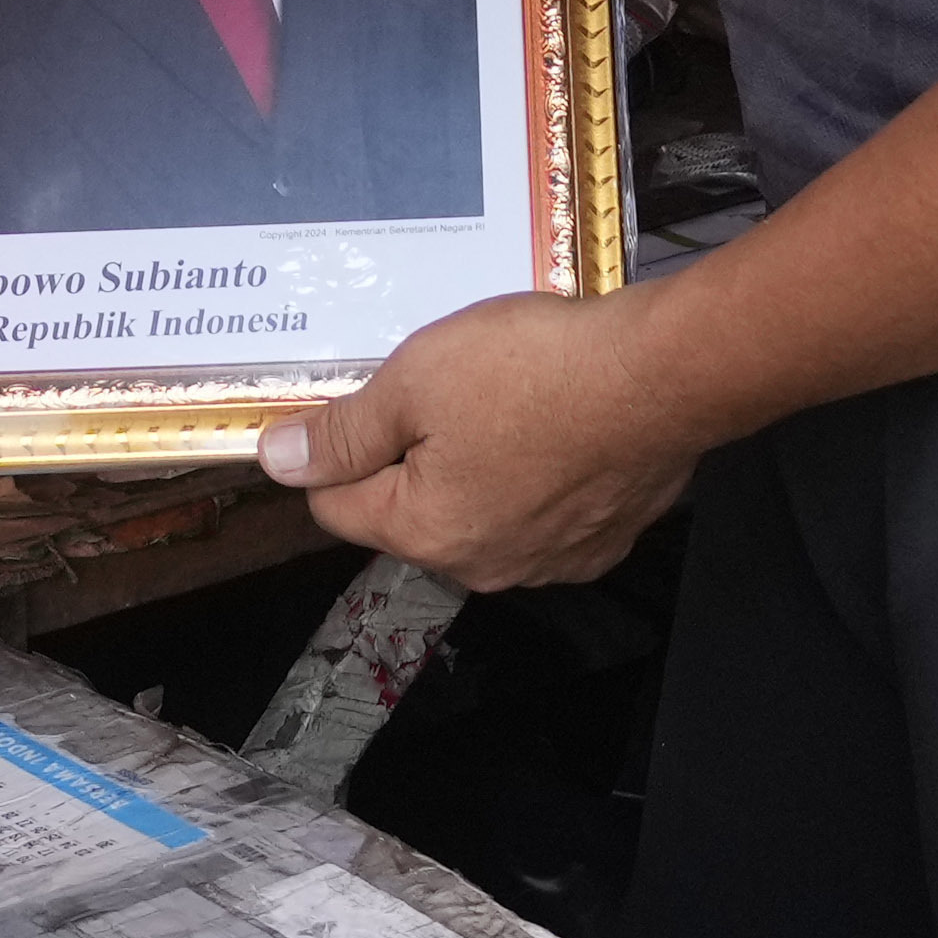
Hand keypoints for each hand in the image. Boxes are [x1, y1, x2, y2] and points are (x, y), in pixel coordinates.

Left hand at [256, 291, 704, 584]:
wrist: (662, 377)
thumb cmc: (536, 371)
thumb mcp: (415, 378)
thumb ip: (343, 430)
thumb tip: (276, 460)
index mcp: (424, 532)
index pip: (338, 504)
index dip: (341, 445)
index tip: (372, 396)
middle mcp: (482, 566)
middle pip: (414, 510)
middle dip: (417, 453)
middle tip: (450, 385)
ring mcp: (548, 561)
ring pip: (483, 511)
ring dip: (482, 466)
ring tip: (513, 397)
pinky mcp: (601, 541)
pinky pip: (545, 513)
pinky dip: (543, 477)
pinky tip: (561, 424)